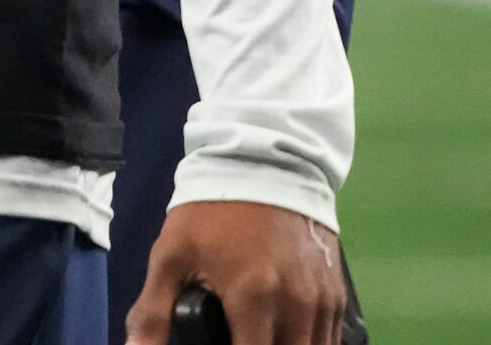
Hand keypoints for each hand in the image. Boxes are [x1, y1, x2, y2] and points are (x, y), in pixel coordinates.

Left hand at [127, 202, 345, 344]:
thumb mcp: (170, 256)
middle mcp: (297, 306)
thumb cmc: (210, 212)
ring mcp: (322, 301)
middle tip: (235, 340)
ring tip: (255, 339)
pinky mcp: (337, 295)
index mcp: (254, 299)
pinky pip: (329, 340)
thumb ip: (153, 312)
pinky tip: (283, 338)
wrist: (262, 163)